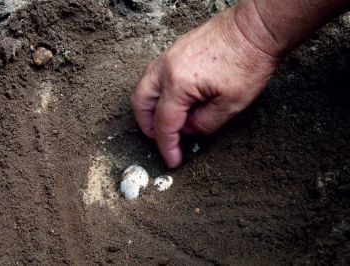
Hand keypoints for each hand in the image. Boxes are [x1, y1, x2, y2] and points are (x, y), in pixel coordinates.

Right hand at [131, 7, 278, 167]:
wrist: (255, 28)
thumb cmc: (248, 61)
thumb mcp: (232, 104)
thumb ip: (204, 123)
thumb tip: (189, 128)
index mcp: (179, 82)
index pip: (164, 122)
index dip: (167, 146)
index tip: (172, 160)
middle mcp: (166, 67)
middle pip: (141, 102)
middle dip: (147, 126)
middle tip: (161, 140)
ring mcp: (168, 55)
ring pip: (144, 87)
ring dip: (148, 109)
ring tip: (163, 123)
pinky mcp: (175, 50)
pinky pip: (154, 75)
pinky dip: (156, 93)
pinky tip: (172, 101)